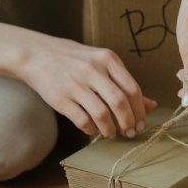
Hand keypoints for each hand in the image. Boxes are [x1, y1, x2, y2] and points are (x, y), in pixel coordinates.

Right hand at [18, 36, 155, 137]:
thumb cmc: (75, 60)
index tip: (141, 123)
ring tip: (111, 133)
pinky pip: (82, 120)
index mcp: (108, 59)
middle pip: (120, 102)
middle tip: (130, 132)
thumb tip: (151, 105)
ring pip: (102, 114)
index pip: (133, 89)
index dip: (140, 110)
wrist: (35, 54)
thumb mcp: (103, 64)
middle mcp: (93, 70)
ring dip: (110, 129)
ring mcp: (75, 83)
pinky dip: (91, 129)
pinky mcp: (60, 98)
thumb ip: (125, 83)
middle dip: (129, 122)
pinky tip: (93, 129)